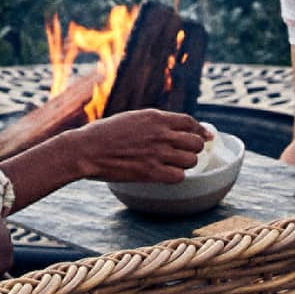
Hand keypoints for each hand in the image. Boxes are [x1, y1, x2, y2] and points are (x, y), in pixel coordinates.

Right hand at [63, 109, 205, 183]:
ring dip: (185, 163)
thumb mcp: (132, 119)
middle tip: (187, 152)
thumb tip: (172, 128)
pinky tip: (166, 173)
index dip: (201, 130)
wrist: (87, 149)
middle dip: (194, 147)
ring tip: (173, 163)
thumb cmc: (104, 133)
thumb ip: (153, 123)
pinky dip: (176, 176)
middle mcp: (160, 134)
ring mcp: (157, 153)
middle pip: (195, 142)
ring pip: (191, 160)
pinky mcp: (152, 172)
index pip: (189, 122)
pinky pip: (179, 176)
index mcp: (154, 117)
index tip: (207, 136)